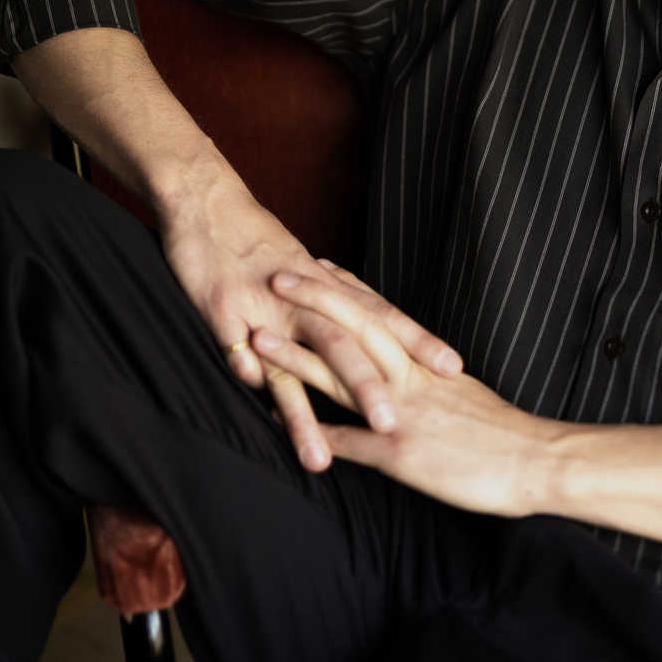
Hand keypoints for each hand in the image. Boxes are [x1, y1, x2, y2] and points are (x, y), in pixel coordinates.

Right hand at [159, 176, 461, 469]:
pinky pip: (233, 349)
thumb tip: (355, 341)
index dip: (416, 340)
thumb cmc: (257, 238)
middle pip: (343, 344)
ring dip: (303, 414)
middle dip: (368, 387)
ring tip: (318, 461)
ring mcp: (261, 306)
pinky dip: (245, 371)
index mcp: (326, 286)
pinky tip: (255, 401)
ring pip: (289, 361)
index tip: (452, 366)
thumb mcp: (304, 269)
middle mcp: (301, 298)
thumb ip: (329, 306)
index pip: (381, 316)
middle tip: (395, 426)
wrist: (209, 201)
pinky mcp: (221, 310)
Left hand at [252, 268, 554, 513]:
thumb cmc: (502, 433)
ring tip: (259, 337)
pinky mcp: (400, 453)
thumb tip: (408, 375)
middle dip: (315, 300)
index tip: (318, 263)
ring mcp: (402, 412)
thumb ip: (428, 383)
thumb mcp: (461, 396)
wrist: (534, 461)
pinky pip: (348, 441)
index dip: (348, 288)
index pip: (381, 313)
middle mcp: (410, 377)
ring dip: (298, 355)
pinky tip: (276, 426)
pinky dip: (312, 432)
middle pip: (356, 326)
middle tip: (277, 274)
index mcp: (425, 363)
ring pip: (342, 374)